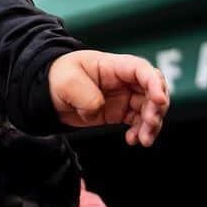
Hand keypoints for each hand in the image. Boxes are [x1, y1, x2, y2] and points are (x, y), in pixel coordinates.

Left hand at [48, 50, 169, 145]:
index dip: (155, 83)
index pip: (141, 70)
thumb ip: (88, 97)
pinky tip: (133, 140)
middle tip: (150, 124)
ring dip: (151, 125)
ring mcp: (123, 97)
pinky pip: (138, 122)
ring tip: (143, 140)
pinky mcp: (119, 112)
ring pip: (149, 109)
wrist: (47, 94)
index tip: (159, 100)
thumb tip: (101, 110)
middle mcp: (123, 80)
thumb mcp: (68, 83)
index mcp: (112, 66)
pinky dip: (140, 132)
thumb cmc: (57, 78)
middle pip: (152, 90)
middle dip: (156, 108)